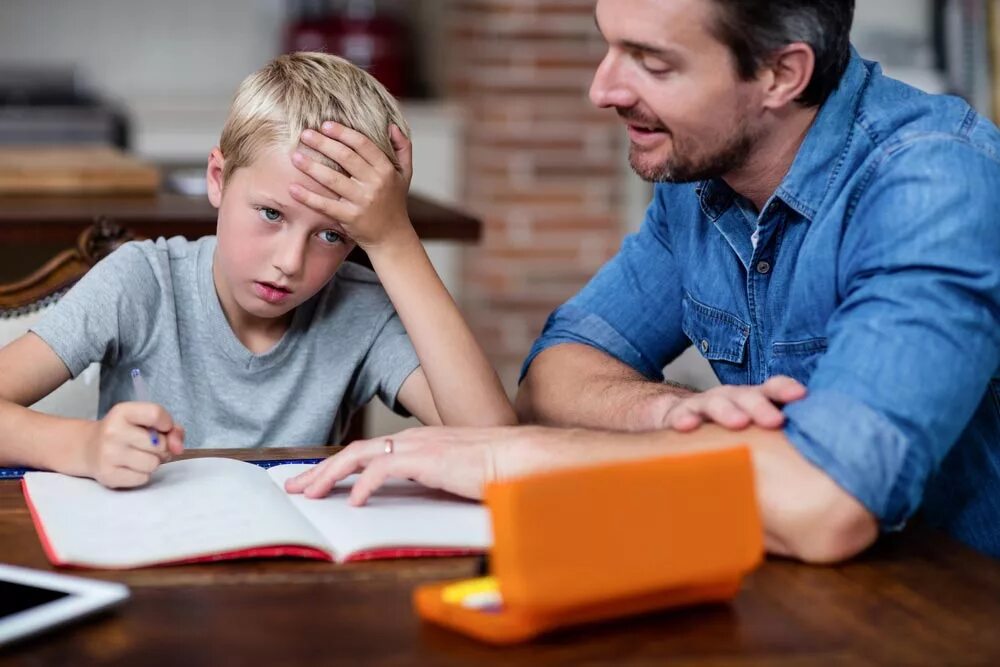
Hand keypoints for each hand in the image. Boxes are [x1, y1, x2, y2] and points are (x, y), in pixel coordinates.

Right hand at [82, 402, 184, 488]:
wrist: (89, 448)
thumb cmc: (126, 433)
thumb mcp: (146, 421)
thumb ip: (171, 429)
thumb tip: (178, 447)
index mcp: (122, 412)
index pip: (156, 414)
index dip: (167, 424)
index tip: (162, 428)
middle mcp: (112, 431)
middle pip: (159, 444)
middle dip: (161, 447)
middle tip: (148, 446)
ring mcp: (108, 454)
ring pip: (153, 464)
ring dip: (152, 462)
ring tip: (140, 456)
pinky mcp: (108, 475)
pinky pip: (143, 478)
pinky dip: (141, 475)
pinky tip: (130, 467)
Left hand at [285, 426, 550, 504]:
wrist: (521, 457)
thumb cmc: (496, 469)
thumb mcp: (454, 476)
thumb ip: (432, 482)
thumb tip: (416, 499)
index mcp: (417, 443)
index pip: (368, 452)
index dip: (338, 467)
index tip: (317, 481)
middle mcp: (412, 440)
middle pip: (353, 451)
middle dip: (319, 470)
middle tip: (295, 487)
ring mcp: (418, 446)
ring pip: (359, 455)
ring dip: (329, 475)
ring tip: (309, 494)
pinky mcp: (427, 458)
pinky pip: (383, 468)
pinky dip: (364, 484)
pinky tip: (353, 501)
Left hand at [290, 122, 413, 250]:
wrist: (392, 237)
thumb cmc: (394, 202)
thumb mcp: (405, 174)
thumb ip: (403, 147)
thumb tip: (392, 126)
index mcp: (386, 169)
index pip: (363, 145)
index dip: (343, 133)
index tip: (325, 125)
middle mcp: (375, 184)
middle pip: (345, 157)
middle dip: (323, 143)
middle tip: (305, 134)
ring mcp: (362, 201)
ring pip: (333, 180)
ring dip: (312, 166)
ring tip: (295, 156)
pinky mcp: (350, 218)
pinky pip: (325, 205)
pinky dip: (308, 197)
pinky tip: (293, 188)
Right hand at [655, 376, 806, 431]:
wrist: (682, 420)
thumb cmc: (727, 430)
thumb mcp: (753, 432)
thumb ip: (778, 442)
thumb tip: (811, 471)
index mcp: (753, 401)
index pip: (772, 389)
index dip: (785, 389)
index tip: (800, 395)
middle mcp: (731, 398)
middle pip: (747, 396)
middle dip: (761, 406)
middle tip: (775, 421)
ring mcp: (704, 405)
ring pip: (716, 403)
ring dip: (728, 411)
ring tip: (738, 424)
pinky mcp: (679, 416)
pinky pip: (680, 417)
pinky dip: (684, 420)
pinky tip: (688, 427)